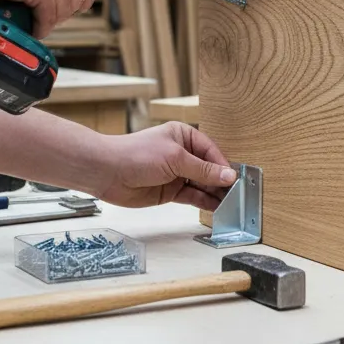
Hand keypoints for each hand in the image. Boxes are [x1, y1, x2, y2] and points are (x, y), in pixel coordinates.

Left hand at [98, 122, 237, 210]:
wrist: (107, 172)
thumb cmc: (136, 154)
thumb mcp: (175, 158)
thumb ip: (203, 169)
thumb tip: (228, 175)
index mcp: (184, 136)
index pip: (211, 151)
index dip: (224, 166)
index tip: (236, 179)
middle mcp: (182, 154)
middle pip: (209, 168)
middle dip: (221, 181)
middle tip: (237, 195)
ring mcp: (176, 173)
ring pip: (202, 184)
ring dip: (215, 194)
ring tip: (230, 204)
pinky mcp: (170, 191)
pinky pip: (192, 196)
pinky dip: (204, 202)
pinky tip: (216, 208)